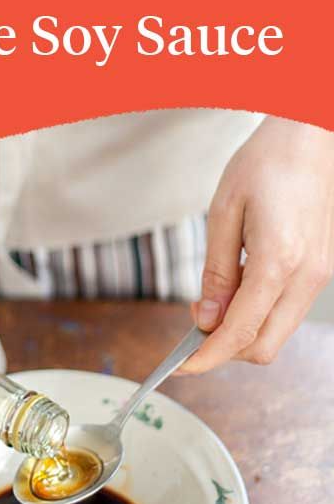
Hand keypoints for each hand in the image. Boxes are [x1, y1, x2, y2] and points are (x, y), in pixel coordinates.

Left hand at [182, 117, 333, 372]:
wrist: (310, 136)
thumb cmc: (265, 163)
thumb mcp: (224, 212)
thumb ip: (217, 271)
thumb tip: (207, 318)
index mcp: (278, 261)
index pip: (239, 332)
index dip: (207, 356)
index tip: (183, 367)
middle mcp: (306, 276)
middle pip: (264, 346)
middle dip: (225, 349)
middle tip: (195, 320)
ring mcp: (319, 276)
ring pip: (278, 333)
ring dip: (243, 330)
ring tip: (218, 294)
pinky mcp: (322, 271)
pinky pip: (287, 311)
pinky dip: (260, 313)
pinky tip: (241, 284)